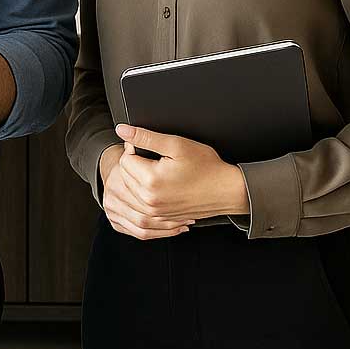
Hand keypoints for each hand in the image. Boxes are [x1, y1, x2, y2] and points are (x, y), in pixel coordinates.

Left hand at [114, 123, 250, 220]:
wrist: (226, 191)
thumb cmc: (206, 167)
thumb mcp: (175, 144)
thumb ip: (145, 137)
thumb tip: (122, 130)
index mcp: (151, 182)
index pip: (124, 160)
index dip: (133, 148)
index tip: (147, 146)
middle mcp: (150, 201)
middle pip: (124, 177)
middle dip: (134, 164)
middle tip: (154, 157)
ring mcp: (156, 212)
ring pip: (130, 192)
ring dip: (137, 179)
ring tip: (156, 170)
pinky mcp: (162, 218)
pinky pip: (141, 205)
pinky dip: (145, 194)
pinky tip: (159, 185)